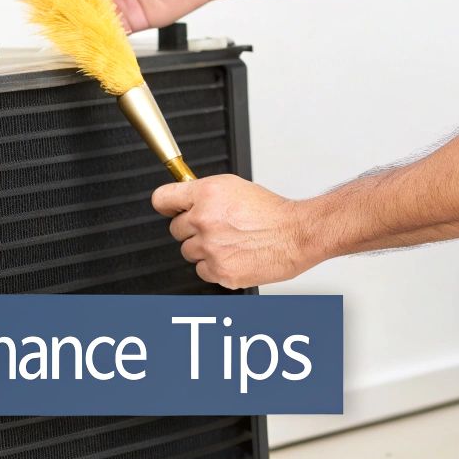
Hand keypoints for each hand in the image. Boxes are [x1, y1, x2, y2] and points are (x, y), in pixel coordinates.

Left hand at [152, 175, 316, 288]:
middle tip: (216, 227)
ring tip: (229, 242)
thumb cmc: (272, 212)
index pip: (163, 199)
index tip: (171, 209)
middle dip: (192, 229)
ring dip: (203, 249)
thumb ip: (205, 194)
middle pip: (175, 229)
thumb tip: (185, 200)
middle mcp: (204, 220)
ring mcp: (210, 248)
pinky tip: (233, 256)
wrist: (296, 234)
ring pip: (188, 252)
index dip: (168, 205)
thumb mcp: (234, 187)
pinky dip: (214, 267)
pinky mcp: (219, 271)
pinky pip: (202, 271)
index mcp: (206, 194)